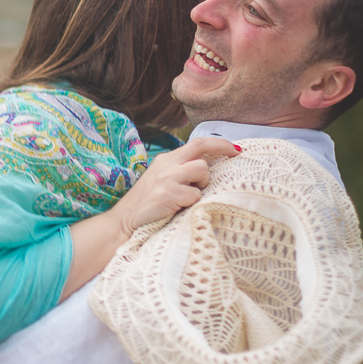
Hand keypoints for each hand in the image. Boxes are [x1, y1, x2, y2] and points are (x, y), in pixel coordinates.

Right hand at [108, 138, 240, 234]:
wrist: (125, 221)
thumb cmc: (148, 204)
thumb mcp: (162, 179)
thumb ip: (181, 171)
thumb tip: (209, 169)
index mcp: (167, 159)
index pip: (197, 143)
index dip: (219, 143)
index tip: (236, 148)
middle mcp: (167, 164)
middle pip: (201, 147)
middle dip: (223, 148)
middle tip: (237, 155)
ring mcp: (167, 178)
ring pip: (202, 170)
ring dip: (202, 184)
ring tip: (190, 196)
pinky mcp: (169, 194)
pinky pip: (195, 195)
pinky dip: (192, 203)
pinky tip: (179, 208)